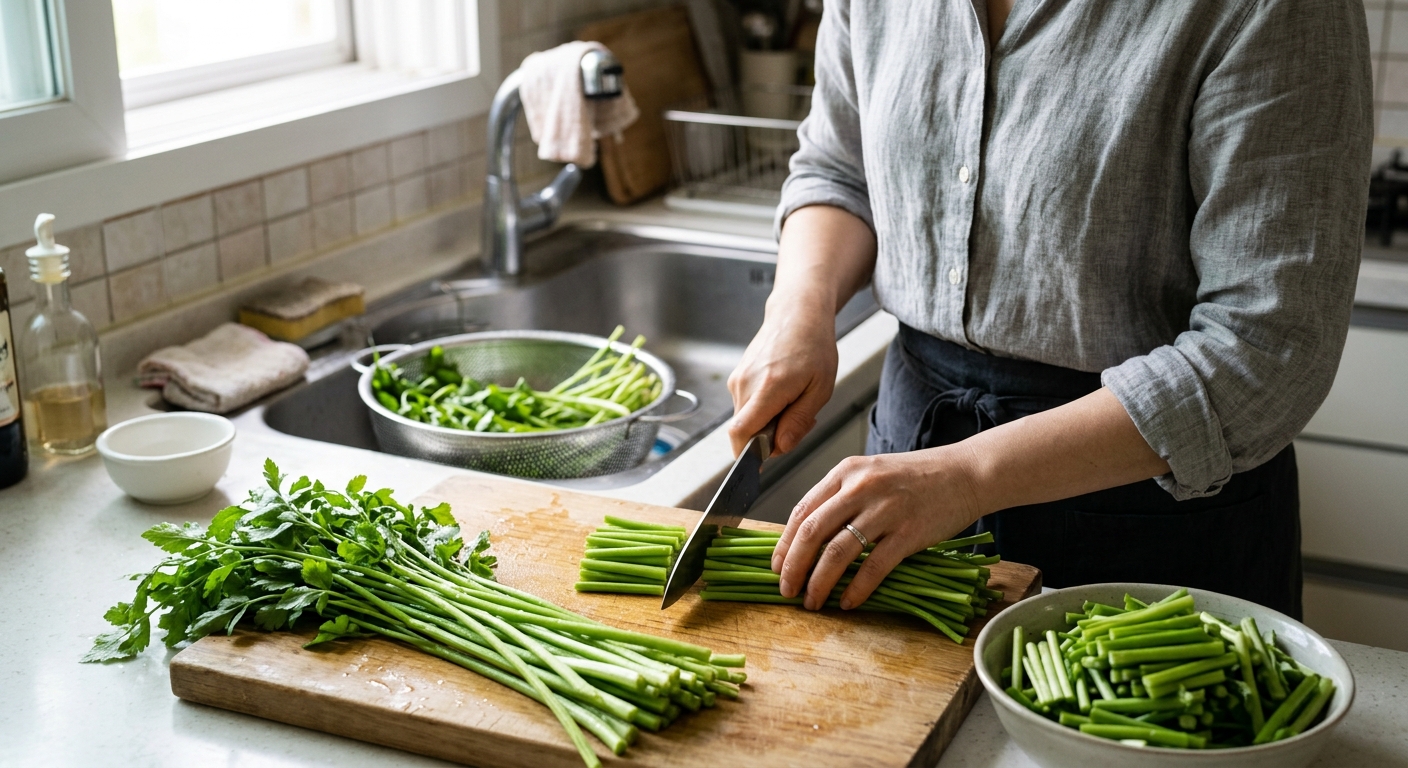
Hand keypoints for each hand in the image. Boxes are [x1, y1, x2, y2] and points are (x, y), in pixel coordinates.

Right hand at [727, 298, 837, 455]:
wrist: (796, 314)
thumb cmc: (813, 346)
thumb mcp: (819, 389)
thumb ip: (798, 422)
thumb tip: (779, 448)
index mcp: (767, 388)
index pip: (740, 433)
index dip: (746, 456)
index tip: (758, 465)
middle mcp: (745, 384)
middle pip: (745, 432)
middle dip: (768, 439)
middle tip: (797, 422)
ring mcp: (737, 379)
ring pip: (746, 420)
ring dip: (767, 423)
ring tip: (793, 401)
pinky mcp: (737, 377)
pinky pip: (746, 407)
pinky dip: (763, 410)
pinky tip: (782, 393)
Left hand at [769, 388, 1170, 610]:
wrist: (966, 473)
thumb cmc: (917, 478)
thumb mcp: (871, 475)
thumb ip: (841, 498)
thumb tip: (808, 539)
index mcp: (846, 472)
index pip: (801, 511)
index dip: (784, 544)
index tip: (775, 567)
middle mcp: (861, 488)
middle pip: (812, 532)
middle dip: (793, 567)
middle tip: (786, 591)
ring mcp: (885, 509)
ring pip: (837, 551)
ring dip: (819, 582)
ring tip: (812, 602)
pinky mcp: (909, 532)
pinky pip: (873, 566)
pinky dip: (856, 589)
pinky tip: (848, 602)